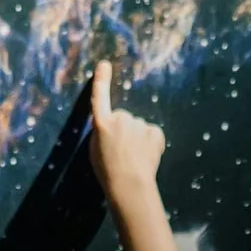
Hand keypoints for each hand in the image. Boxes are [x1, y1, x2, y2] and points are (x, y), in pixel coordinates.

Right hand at [87, 56, 165, 210]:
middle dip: (124, 130)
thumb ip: (103, 133)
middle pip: (123, 119)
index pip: (100, 98)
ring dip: (138, 139)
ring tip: (135, 158)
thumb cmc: (108, 171)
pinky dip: (151, 143)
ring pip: (139, 127)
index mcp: (102, 124)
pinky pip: (152, 134)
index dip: (101, 81)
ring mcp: (139, 124)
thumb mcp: (95, 150)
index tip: (104, 65)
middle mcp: (120, 118)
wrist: (129, 185)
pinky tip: (147, 157)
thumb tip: (112, 127)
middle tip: (122, 152)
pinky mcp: (155, 132)